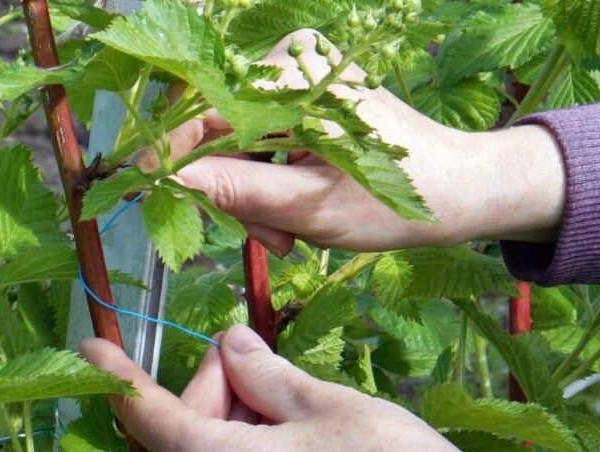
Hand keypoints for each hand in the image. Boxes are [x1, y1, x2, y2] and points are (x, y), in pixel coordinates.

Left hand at [80, 325, 539, 451]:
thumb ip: (261, 372)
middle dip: (217, 395)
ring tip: (298, 424)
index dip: (115, 376)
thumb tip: (229, 343)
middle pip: (186, 435)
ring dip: (237, 432)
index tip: (90, 353)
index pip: (145, 412)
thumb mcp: (326, 404)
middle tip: (263, 371)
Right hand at [166, 30, 565, 253]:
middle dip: (231, 190)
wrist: (458, 191)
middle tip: (268, 239)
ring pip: (235, 142)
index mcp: (298, 81)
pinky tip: (293, 211)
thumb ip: (237, 191)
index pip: (204, 110)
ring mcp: (300, 79)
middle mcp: (295, 65)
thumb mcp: (310, 207)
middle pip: (218, 130)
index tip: (141, 189)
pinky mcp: (303, 97)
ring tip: (289, 233)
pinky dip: (266, 180)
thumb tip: (167, 179)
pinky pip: (256, 139)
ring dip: (251, 194)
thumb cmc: (396, 203)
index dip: (168, 151)